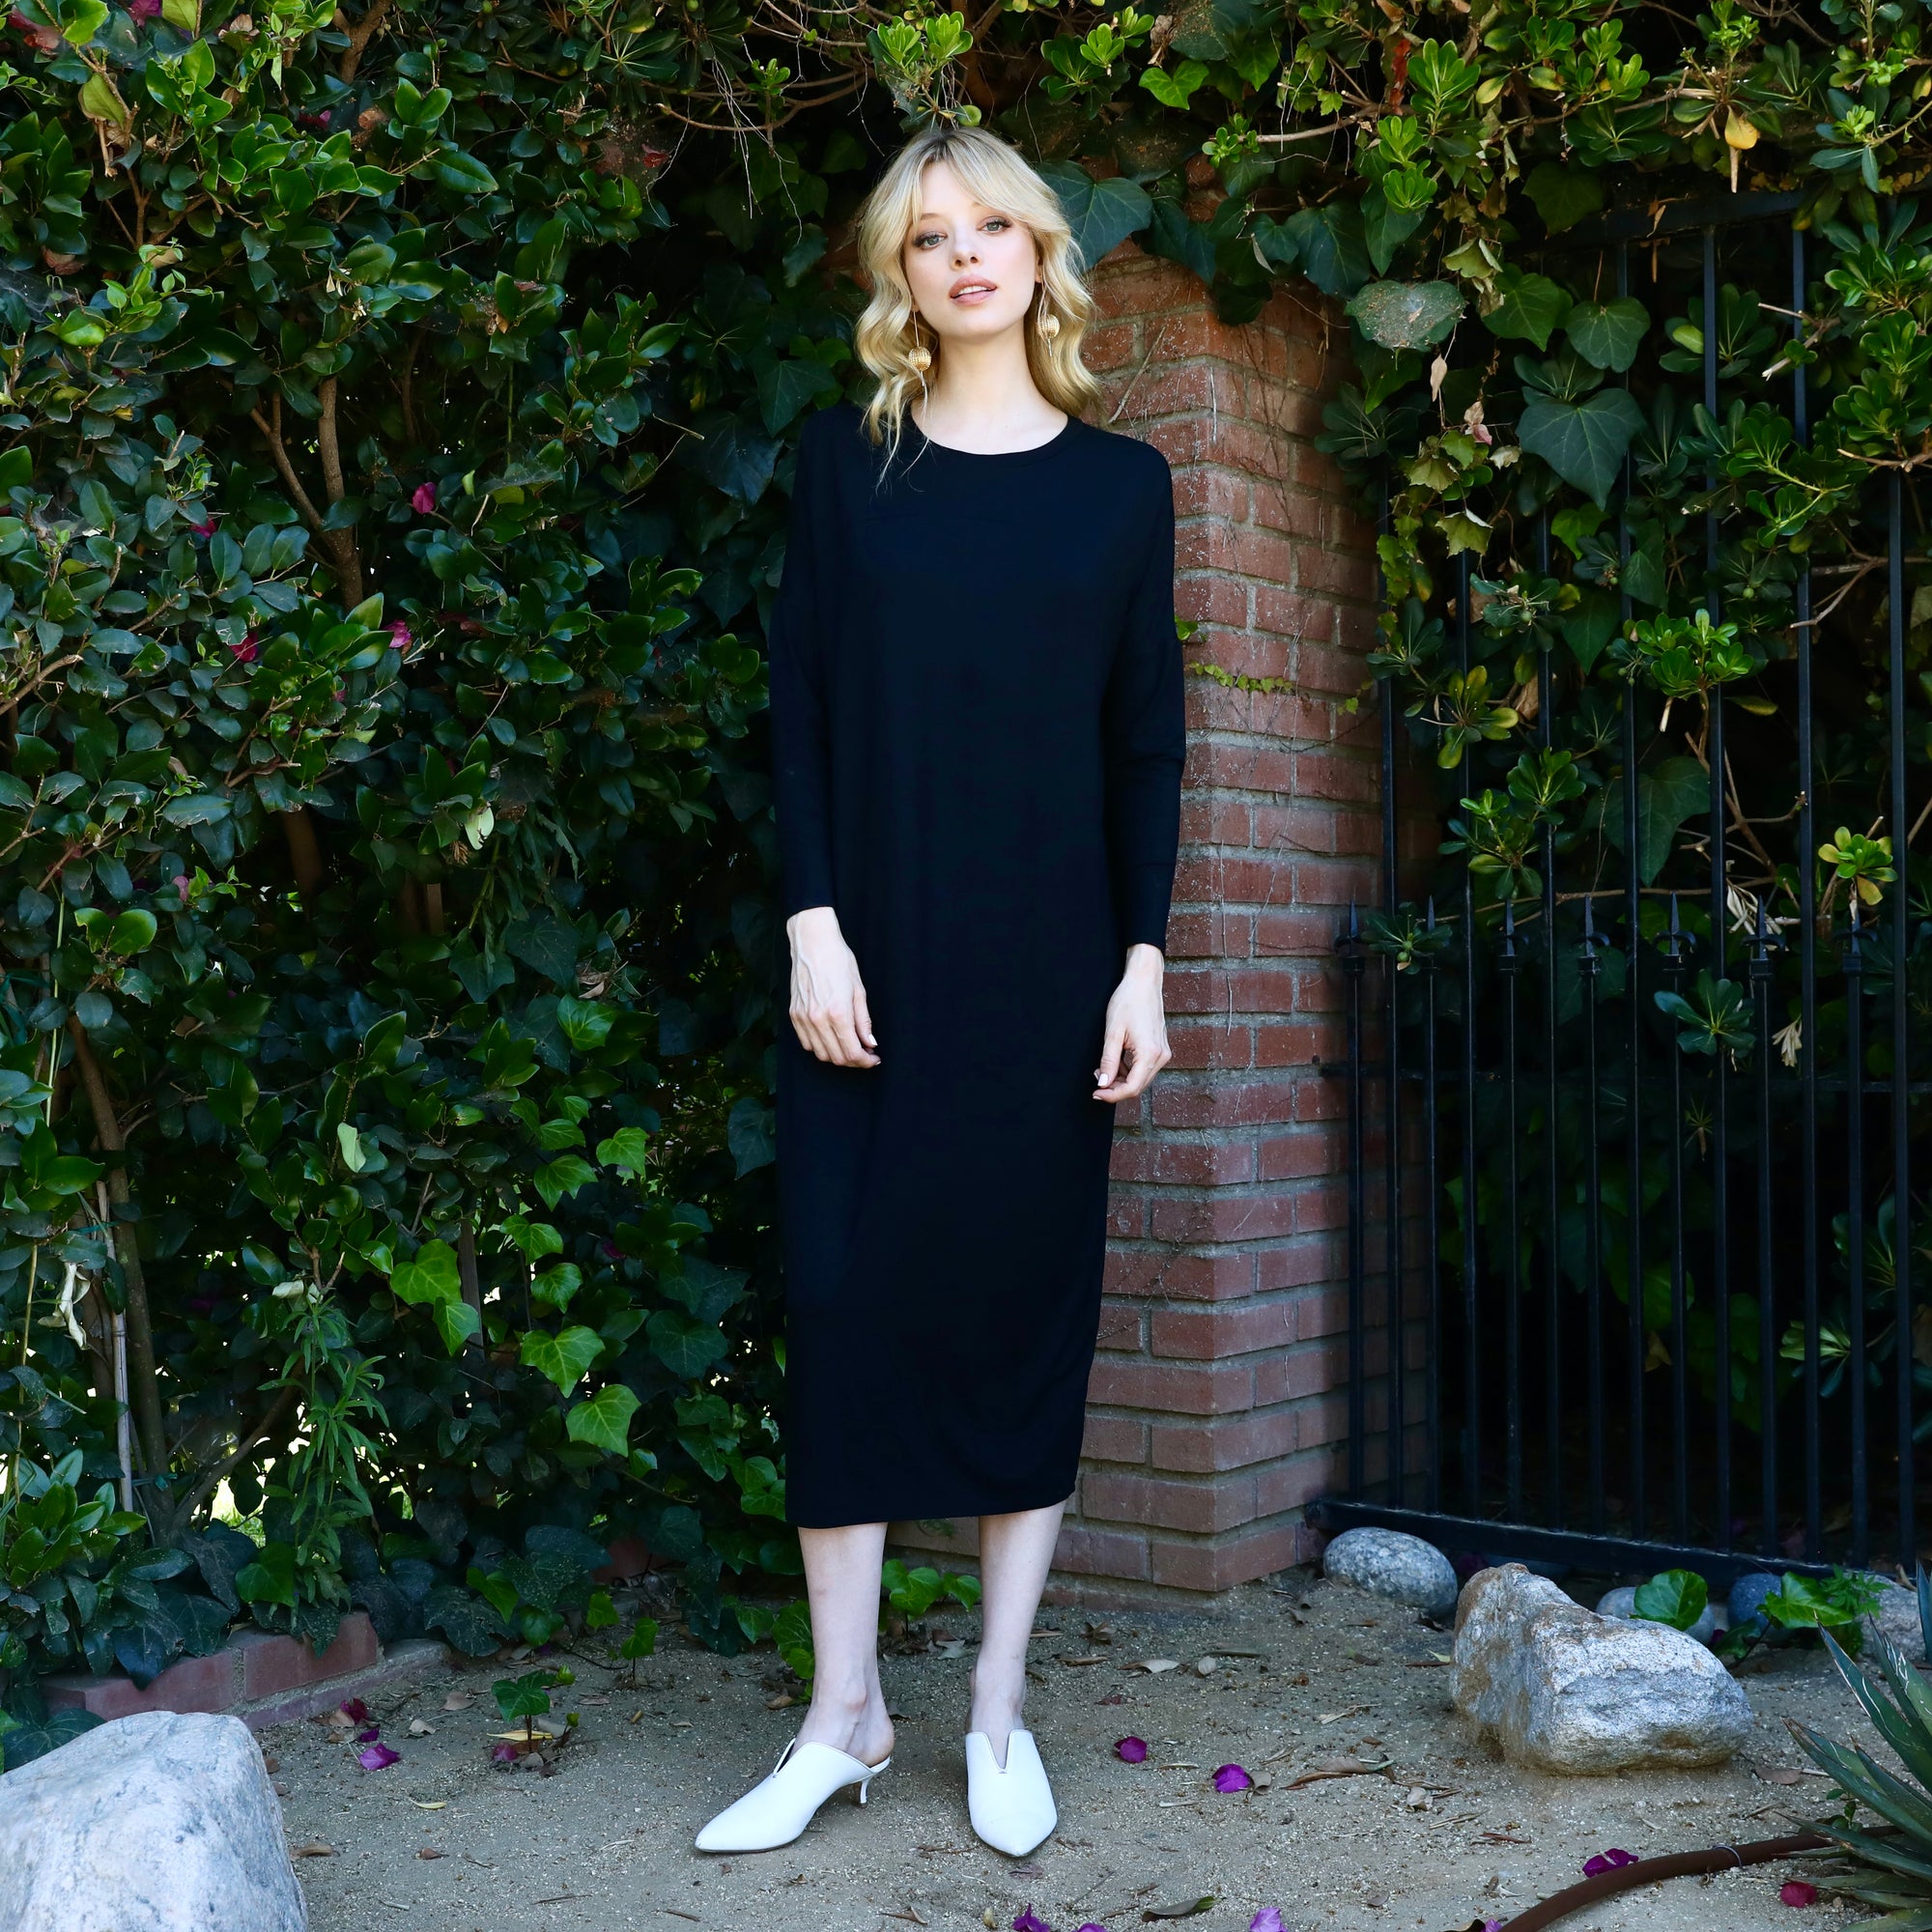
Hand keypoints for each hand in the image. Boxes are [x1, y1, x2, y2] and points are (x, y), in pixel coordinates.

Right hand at [787, 906, 879, 1067]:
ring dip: (837, 1056)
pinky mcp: (794, 1014)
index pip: (852, 1052)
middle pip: (837, 1057)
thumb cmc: (839, 961)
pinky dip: (820, 1047)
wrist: (813, 943)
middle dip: (854, 1061)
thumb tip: (870, 1043)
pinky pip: (806, 1043)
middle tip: (865, 1054)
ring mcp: (803, 1018)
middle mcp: (818, 1020)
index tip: (873, 1058)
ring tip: (849, 1046)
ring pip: (820, 1054)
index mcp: (838, 1013)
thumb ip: (864, 1021)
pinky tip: (831, 1039)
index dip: (865, 1061)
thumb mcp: (858, 990)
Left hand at [1093, 944, 1170, 1102]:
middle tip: (1096, 1080)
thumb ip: (1108, 1061)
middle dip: (1115, 1088)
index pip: (1131, 1088)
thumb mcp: (1113, 1033)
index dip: (1112, 1095)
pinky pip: (1144, 1068)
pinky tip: (1116, 1060)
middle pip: (1138, 1086)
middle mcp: (1161, 1056)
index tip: (1095, 1093)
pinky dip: (1129, 1070)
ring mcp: (1163, 1053)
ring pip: (1141, 1079)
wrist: (1144, 982)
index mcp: (1150, 1054)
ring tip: (1103, 1068)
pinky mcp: (1160, 1048)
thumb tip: (1103, 1084)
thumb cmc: (1128, 1001)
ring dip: (1122, 1079)